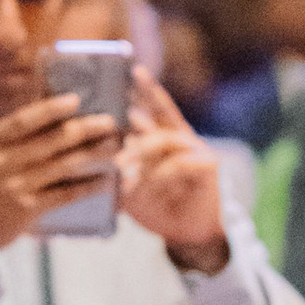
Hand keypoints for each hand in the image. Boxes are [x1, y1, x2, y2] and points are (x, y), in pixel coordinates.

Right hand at [0, 92, 121, 262]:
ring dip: (92, 154)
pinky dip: (87, 186)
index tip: (75, 100)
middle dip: (84, 129)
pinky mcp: (27, 208)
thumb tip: (51, 115)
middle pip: (50, 140)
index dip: (50, 109)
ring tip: (115, 146)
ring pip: (62, 165)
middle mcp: (0, 162)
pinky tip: (105, 180)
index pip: (22, 120)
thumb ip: (9, 139)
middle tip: (109, 122)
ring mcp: (14, 186)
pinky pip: (64, 194)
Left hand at [118, 66, 230, 271]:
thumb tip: (97, 155)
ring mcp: (196, 149)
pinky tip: (144, 185)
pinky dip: (159, 175)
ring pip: (165, 138)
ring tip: (120, 164)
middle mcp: (181, 138)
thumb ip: (122, 169)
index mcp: (164, 138)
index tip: (133, 70)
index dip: (145, 89)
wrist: (189, 234)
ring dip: (141, 150)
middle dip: (141, 108)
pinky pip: (179, 163)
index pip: (153, 108)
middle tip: (117, 111)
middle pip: (162, 113)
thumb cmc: (159, 208)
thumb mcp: (133, 186)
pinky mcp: (207, 166)